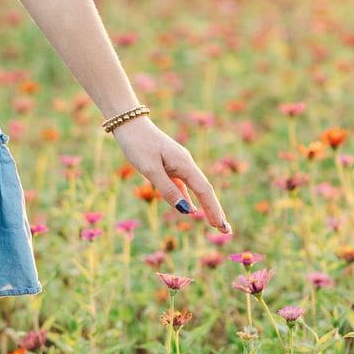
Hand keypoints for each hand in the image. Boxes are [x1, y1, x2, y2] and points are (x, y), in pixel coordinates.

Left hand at [113, 117, 230, 234]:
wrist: (128, 122)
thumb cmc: (137, 144)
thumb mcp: (150, 170)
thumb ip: (168, 190)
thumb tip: (187, 210)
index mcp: (185, 164)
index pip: (205, 191)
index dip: (214, 210)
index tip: (222, 226)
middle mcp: (185, 164)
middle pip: (204, 191)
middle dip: (214, 210)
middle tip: (226, 231)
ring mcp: (178, 163)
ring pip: (194, 188)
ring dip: (204, 206)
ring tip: (214, 223)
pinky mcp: (168, 164)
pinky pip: (182, 184)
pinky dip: (188, 197)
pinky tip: (191, 208)